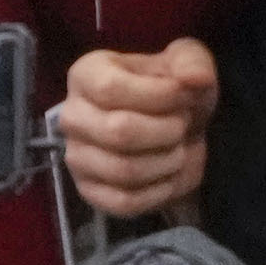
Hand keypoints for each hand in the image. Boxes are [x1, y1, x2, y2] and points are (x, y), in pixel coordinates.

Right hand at [58, 36, 215, 218]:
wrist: (173, 131)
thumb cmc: (172, 93)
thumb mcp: (187, 64)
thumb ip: (192, 63)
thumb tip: (195, 78)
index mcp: (85, 74)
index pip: (110, 88)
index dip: (158, 95)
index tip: (185, 97)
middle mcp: (71, 116)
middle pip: (119, 131)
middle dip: (167, 131)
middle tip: (182, 126)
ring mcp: (76, 158)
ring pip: (124, 169)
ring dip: (166, 161)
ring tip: (178, 149)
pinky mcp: (89, 192)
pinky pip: (124, 201)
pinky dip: (158, 191)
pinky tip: (169, 175)